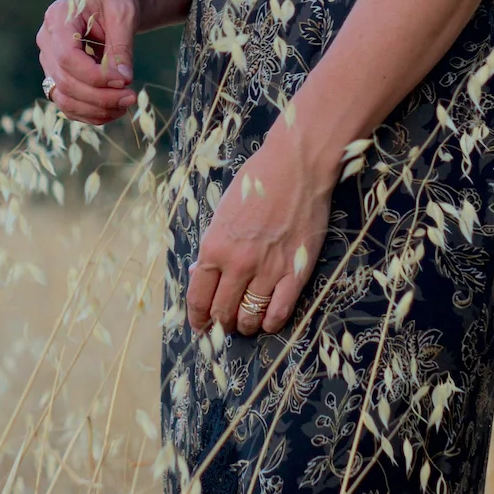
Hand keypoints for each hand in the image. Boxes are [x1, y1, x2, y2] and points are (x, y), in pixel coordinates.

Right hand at [36, 0, 140, 125]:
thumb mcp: (123, 14)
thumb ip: (121, 46)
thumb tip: (123, 80)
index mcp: (58, 17)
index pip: (67, 57)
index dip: (95, 75)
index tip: (124, 80)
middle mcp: (46, 41)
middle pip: (65, 81)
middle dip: (100, 96)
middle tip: (131, 97)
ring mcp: (49, 61)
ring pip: (64, 99)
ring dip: (96, 110)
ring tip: (125, 105)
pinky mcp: (58, 76)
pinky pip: (69, 104)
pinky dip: (91, 113)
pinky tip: (114, 110)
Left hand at [188, 118, 331, 338]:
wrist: (295, 168)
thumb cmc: (256, 183)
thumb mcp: (222, 213)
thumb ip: (212, 247)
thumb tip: (201, 274)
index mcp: (214, 248)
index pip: (198, 297)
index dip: (197, 318)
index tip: (200, 326)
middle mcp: (238, 265)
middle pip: (223, 312)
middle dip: (220, 324)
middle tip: (224, 326)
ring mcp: (268, 271)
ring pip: (250, 317)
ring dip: (245, 326)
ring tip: (246, 323)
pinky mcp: (295, 273)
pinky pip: (280, 312)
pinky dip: (270, 323)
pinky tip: (268, 321)